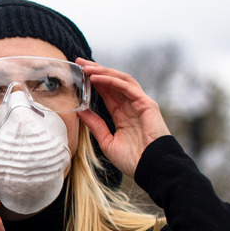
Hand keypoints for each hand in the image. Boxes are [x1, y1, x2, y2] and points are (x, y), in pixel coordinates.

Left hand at [75, 58, 171, 178]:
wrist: (151, 168)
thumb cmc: (132, 159)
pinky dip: (112, 80)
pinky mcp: (147, 104)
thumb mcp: (107, 141)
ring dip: (103, 72)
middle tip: (79, 62)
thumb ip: (95, 125)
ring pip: (120, 80)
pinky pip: (128, 88)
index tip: (78, 74)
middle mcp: (131, 106)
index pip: (106, 92)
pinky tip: (97, 77)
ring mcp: (140, 103)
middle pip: (112, 82)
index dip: (93, 82)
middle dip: (96, 71)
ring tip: (86, 67)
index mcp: (122, 115)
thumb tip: (80, 111)